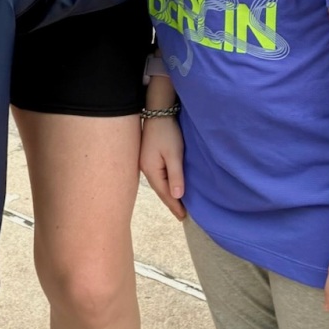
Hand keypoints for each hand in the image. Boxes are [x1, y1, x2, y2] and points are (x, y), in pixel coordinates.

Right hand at [139, 99, 185, 219]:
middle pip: (160, 190)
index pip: (164, 193)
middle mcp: (145, 169)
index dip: (174, 205)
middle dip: (171, 202)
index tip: (183, 217)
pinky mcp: (148, 158)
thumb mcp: (174, 154)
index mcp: (151, 170)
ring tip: (177, 204)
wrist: (157, 112)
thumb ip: (176, 175)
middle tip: (181, 215)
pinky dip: (165, 184)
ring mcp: (145, 163)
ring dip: (168, 194)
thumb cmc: (167, 132)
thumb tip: (177, 196)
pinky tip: (169, 186)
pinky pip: (158, 176)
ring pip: (158, 183)